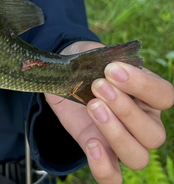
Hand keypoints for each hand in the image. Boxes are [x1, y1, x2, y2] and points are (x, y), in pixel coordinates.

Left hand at [45, 41, 173, 183]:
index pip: (164, 96)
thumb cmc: (87, 66)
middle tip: (98, 87)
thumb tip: (102, 66)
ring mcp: (123, 141)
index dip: (142, 84)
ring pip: (138, 156)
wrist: (65, 76)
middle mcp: (144, 123)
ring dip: (116, 134)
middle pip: (153, 134)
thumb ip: (103, 62)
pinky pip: (112, 177)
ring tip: (93, 107)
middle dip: (126, 110)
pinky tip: (91, 144)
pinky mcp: (99, 152)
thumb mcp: (95, 58)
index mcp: (149, 97)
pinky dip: (104, 167)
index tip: (112, 69)